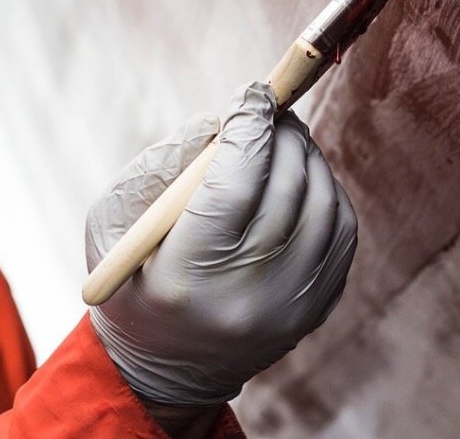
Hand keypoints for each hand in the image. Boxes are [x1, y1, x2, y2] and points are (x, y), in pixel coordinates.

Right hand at [85, 82, 357, 406]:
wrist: (165, 367)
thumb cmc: (131, 275)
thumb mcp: (118, 218)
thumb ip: (166, 162)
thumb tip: (228, 117)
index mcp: (187, 275)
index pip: (236, 183)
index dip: (250, 126)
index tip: (251, 92)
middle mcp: (248, 298)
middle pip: (287, 188)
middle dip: (281, 132)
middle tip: (269, 107)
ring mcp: (290, 309)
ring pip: (323, 203)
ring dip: (306, 155)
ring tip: (282, 138)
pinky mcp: (315, 309)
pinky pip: (341, 229)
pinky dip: (326, 188)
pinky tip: (300, 175)